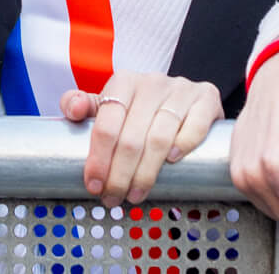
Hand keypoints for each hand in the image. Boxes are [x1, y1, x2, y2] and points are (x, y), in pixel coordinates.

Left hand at [61, 73, 221, 204]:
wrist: (185, 98)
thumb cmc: (141, 109)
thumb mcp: (110, 105)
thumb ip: (83, 106)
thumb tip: (72, 109)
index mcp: (124, 81)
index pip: (107, 124)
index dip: (98, 158)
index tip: (94, 185)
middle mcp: (153, 82)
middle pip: (131, 137)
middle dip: (119, 174)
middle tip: (113, 197)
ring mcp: (181, 89)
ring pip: (160, 137)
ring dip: (146, 173)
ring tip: (136, 195)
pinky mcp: (206, 98)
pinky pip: (195, 125)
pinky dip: (184, 145)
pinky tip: (172, 162)